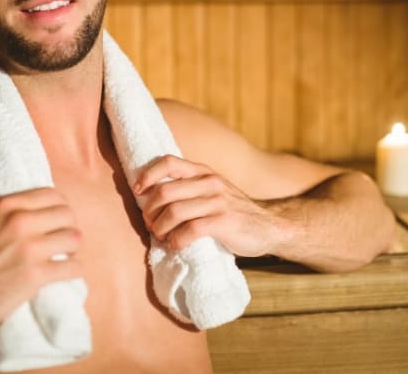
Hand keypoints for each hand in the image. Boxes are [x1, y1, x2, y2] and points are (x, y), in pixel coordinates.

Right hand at [0, 188, 82, 338]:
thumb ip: (5, 213)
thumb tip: (31, 212)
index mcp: (7, 204)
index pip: (53, 195)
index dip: (59, 209)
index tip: (56, 222)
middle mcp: (21, 221)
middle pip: (68, 215)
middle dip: (67, 229)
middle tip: (61, 243)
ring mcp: (30, 248)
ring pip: (74, 238)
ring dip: (72, 250)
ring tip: (63, 259)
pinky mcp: (35, 275)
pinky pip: (73, 267)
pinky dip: (73, 271)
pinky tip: (63, 276)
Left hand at [134, 155, 283, 256]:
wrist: (270, 227)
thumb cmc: (232, 211)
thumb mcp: (211, 191)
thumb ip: (188, 189)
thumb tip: (150, 198)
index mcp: (203, 172)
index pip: (169, 162)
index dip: (148, 175)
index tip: (138, 190)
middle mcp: (209, 182)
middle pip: (165, 191)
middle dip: (149, 211)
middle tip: (150, 225)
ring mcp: (218, 202)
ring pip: (174, 212)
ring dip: (160, 228)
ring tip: (161, 237)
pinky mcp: (225, 222)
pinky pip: (190, 230)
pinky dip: (177, 240)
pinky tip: (176, 245)